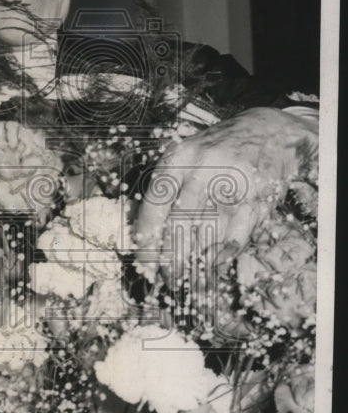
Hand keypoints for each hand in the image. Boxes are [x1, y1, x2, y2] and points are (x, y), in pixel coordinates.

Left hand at [133, 107, 317, 286]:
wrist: (268, 131)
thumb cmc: (216, 151)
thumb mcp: (185, 157)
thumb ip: (166, 190)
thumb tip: (145, 238)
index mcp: (179, 159)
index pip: (155, 204)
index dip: (147, 239)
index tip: (144, 263)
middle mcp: (204, 170)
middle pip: (181, 224)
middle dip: (171, 259)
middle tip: (167, 279)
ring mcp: (233, 184)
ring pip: (208, 235)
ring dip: (196, 264)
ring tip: (187, 281)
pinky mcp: (257, 199)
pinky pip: (236, 237)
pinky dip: (223, 257)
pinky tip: (213, 267)